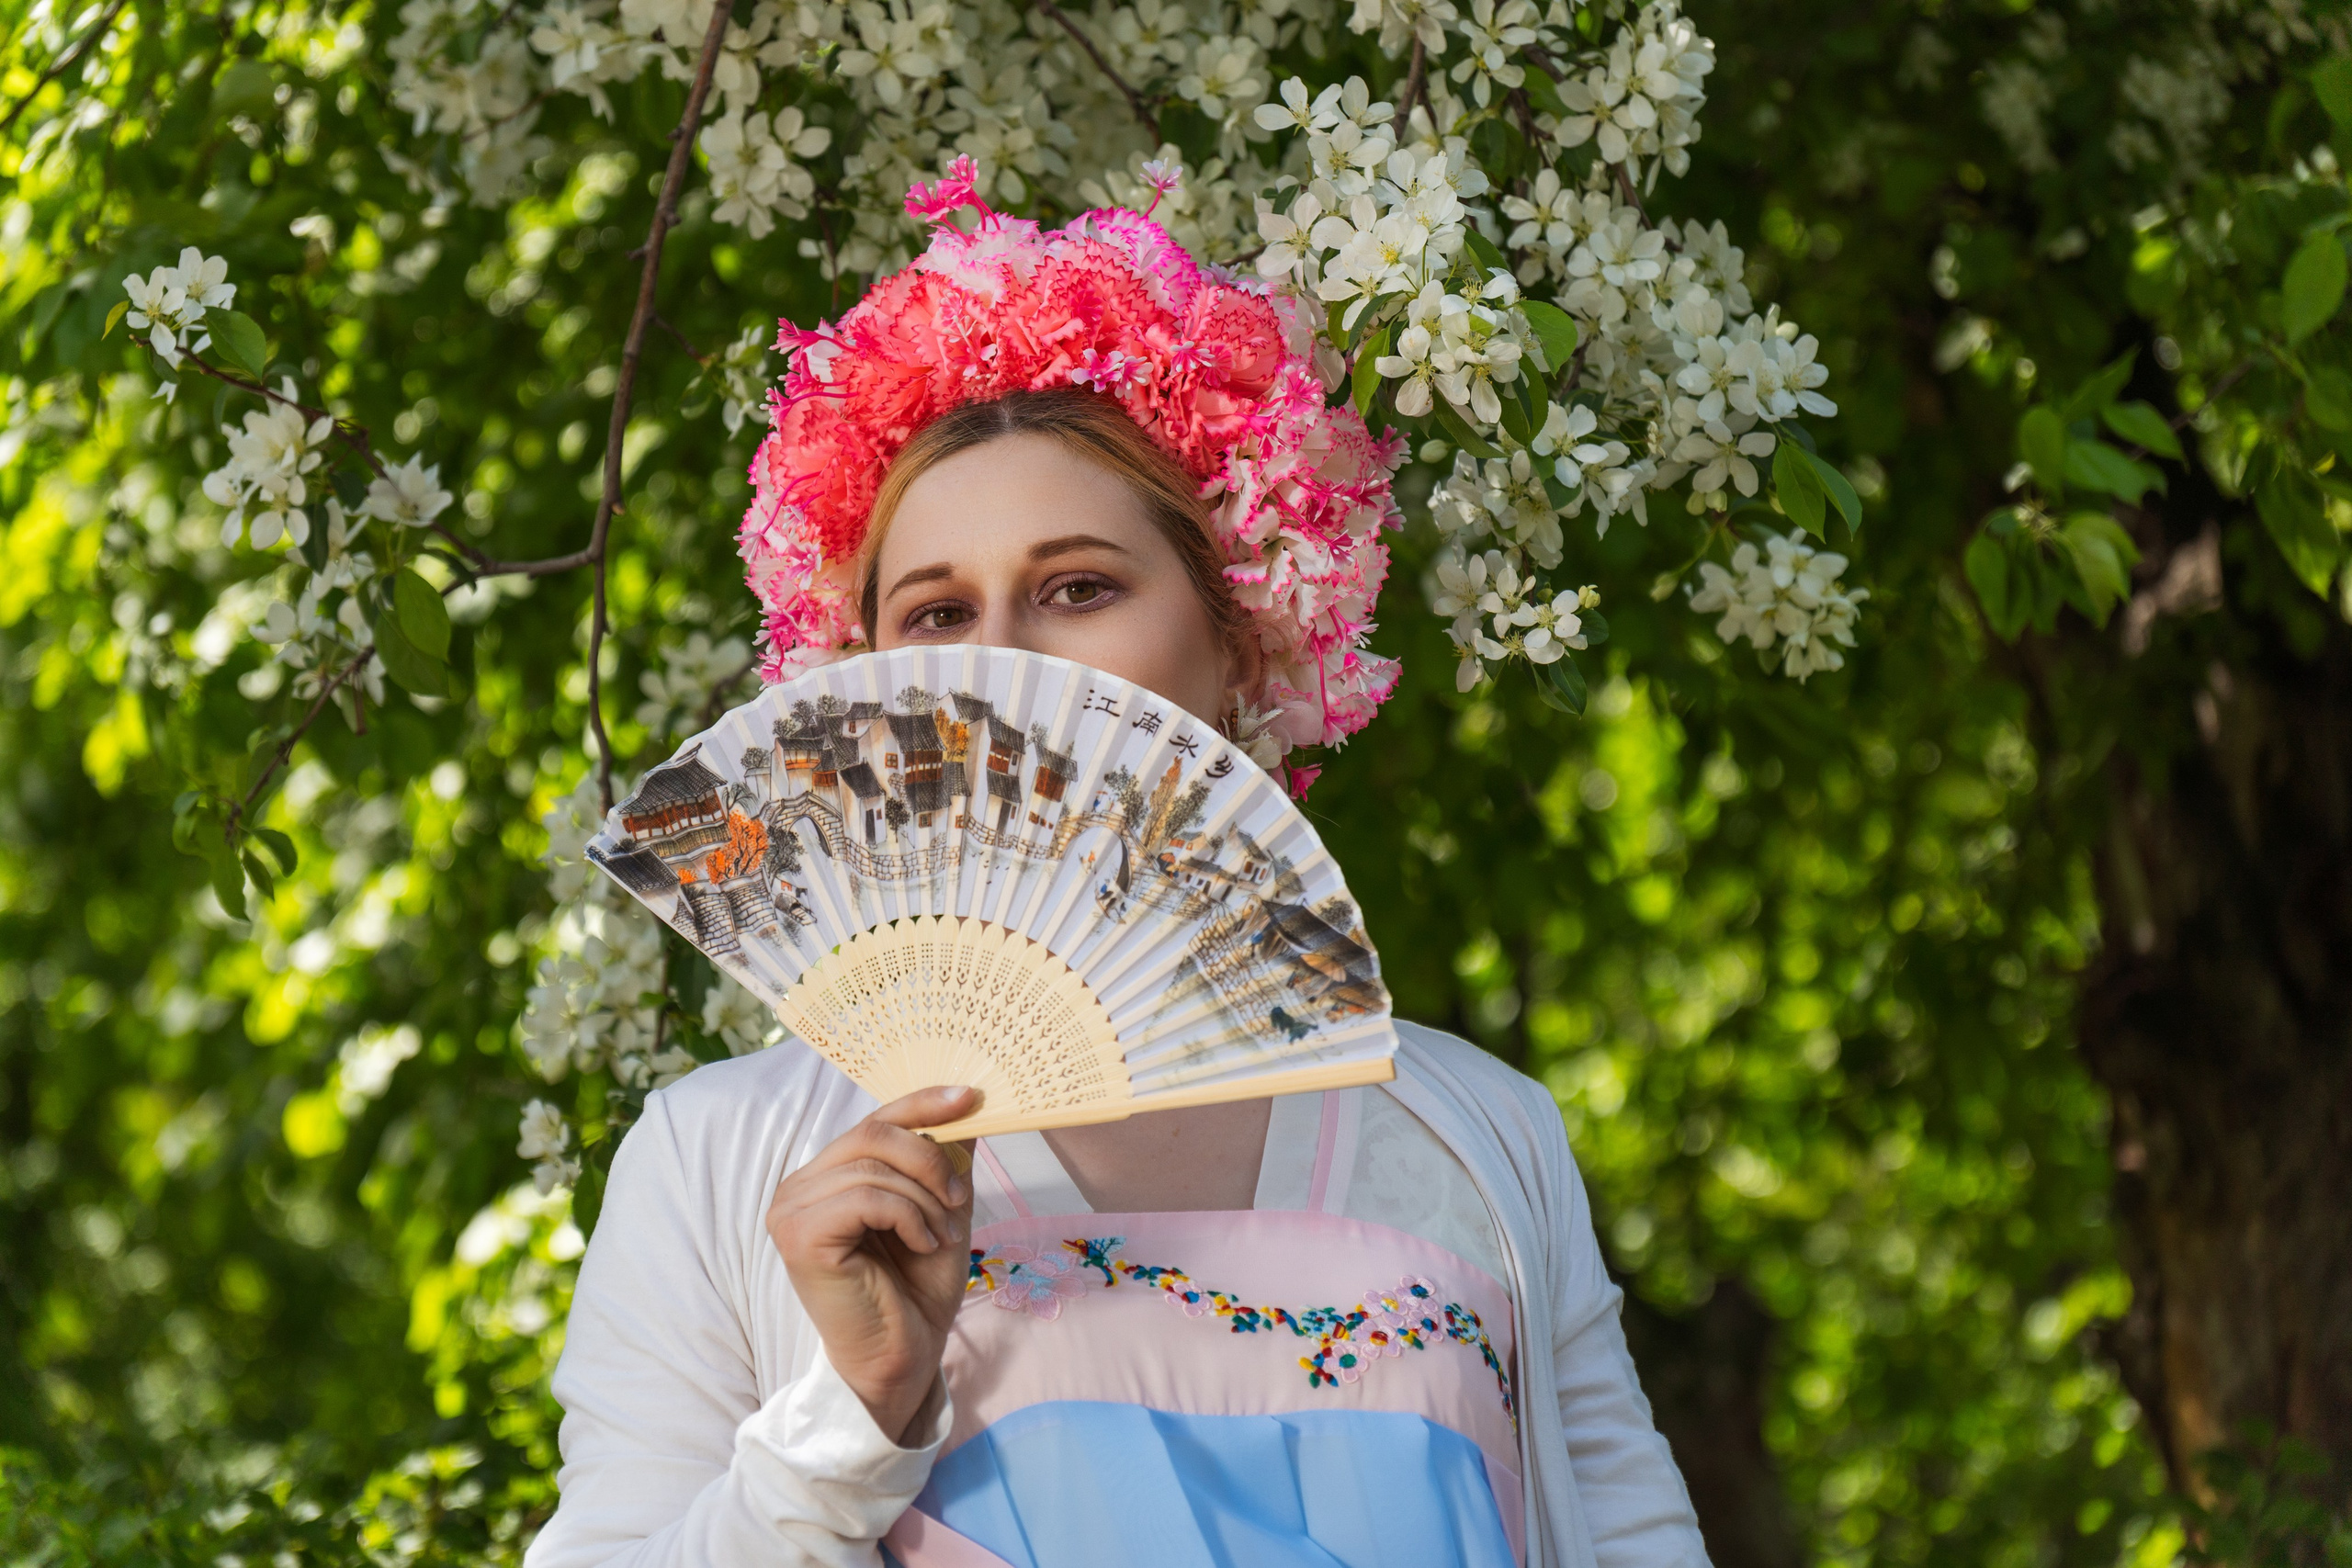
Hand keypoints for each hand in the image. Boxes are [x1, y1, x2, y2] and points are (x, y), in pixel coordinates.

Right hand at [767, 1086, 976, 1445]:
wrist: (901, 1360)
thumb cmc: (915, 1293)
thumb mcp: (942, 1212)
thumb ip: (947, 1163)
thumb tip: (969, 1107)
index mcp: (827, 1176)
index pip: (875, 1120)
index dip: (922, 1102)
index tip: (970, 1097)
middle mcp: (799, 1187)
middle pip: (874, 1132)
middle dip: (930, 1160)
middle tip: (957, 1199)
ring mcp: (792, 1210)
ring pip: (875, 1167)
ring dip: (925, 1200)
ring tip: (941, 1236)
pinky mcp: (799, 1235)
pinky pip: (866, 1197)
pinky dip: (908, 1217)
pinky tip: (921, 1245)